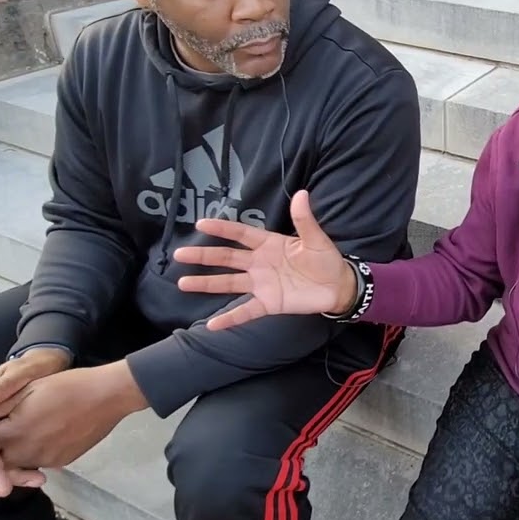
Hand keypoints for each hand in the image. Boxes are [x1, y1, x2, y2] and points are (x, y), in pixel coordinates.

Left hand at [0, 361, 147, 468]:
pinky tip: (31, 442)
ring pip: (15, 464)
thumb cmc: (68, 384)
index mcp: (14, 432)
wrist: (110, 395)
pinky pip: (35, 463)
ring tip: (1, 445)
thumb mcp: (28, 387)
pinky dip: (26, 457)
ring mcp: (46, 459)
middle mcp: (27, 452)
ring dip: (3, 457)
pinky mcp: (62, 461)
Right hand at [174, 190, 357, 328]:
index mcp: (269, 244)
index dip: (222, 228)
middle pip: (227, 258)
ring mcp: (261, 284)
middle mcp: (259, 263)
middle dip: (204, 255)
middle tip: (180, 254)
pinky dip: (230, 318)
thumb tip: (302, 193)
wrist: (338, 287)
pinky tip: (212, 325)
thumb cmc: (326, 259)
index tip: (201, 222)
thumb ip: (304, 220)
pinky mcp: (268, 303)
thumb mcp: (316, 239)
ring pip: (228, 283)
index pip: (241, 234)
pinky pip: (245, 311)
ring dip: (207, 283)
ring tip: (183, 283)